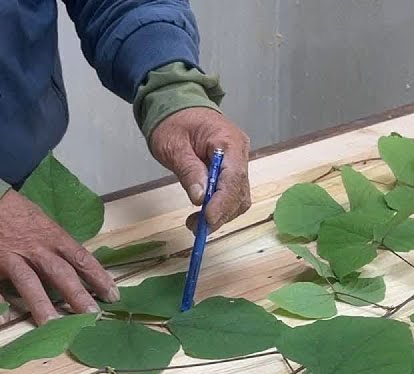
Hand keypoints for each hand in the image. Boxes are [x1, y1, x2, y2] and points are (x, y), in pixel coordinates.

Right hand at [0, 191, 118, 324]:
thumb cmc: (12, 212)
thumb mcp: (41, 220)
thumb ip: (57, 243)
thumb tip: (80, 267)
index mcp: (50, 235)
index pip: (79, 257)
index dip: (97, 277)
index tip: (112, 295)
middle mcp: (31, 247)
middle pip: (58, 272)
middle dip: (76, 295)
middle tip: (92, 316)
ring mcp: (5, 256)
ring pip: (26, 281)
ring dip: (40, 304)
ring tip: (52, 325)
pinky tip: (3, 320)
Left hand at [148, 107, 251, 231]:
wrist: (177, 106)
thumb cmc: (174, 121)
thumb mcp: (173, 145)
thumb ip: (189, 170)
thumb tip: (200, 197)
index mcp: (228, 140)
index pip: (233, 177)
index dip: (222, 202)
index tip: (207, 219)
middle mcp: (240, 152)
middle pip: (239, 191)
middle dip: (221, 213)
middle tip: (196, 227)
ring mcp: (238, 162)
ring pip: (238, 197)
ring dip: (220, 214)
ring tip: (196, 223)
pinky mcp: (232, 170)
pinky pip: (232, 194)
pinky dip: (219, 207)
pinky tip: (202, 214)